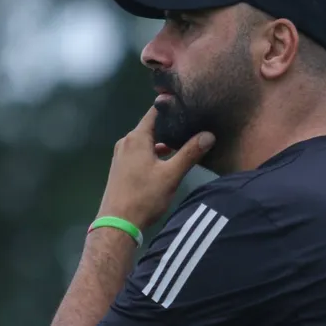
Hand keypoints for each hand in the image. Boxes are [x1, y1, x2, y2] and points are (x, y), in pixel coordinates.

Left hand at [96, 106, 215, 229]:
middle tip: (192, 123)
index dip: (171, 105)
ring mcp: (122, 156)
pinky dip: (154, 152)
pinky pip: (141, 152)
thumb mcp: (171, 175)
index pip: (155, 112)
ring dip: (163, 141)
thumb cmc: (143, 197)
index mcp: (136, 138)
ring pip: (147, 141)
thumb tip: (209, 135)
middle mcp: (126, 143)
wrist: (117, 224)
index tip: (188, 101)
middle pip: (152, 126)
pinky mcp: (121, 168)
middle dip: (171, 125)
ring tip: (184, 142)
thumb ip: (190, 153)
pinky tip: (167, 161)